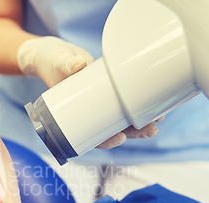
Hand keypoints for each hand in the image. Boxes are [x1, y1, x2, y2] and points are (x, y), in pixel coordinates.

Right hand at [18, 36, 163, 148]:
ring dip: (141, 121)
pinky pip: (125, 101)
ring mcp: (101, 102)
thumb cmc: (50, 63)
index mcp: (73, 116)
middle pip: (112, 130)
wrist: (54, 54)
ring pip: (122, 118)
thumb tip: (78, 64)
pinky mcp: (109, 89)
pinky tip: (155, 102)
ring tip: (158, 117)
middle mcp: (89, 112)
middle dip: (133, 132)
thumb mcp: (56, 63)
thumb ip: (66, 64)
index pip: (90, 136)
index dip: (105, 141)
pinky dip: (139, 103)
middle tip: (151, 129)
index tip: (119, 138)